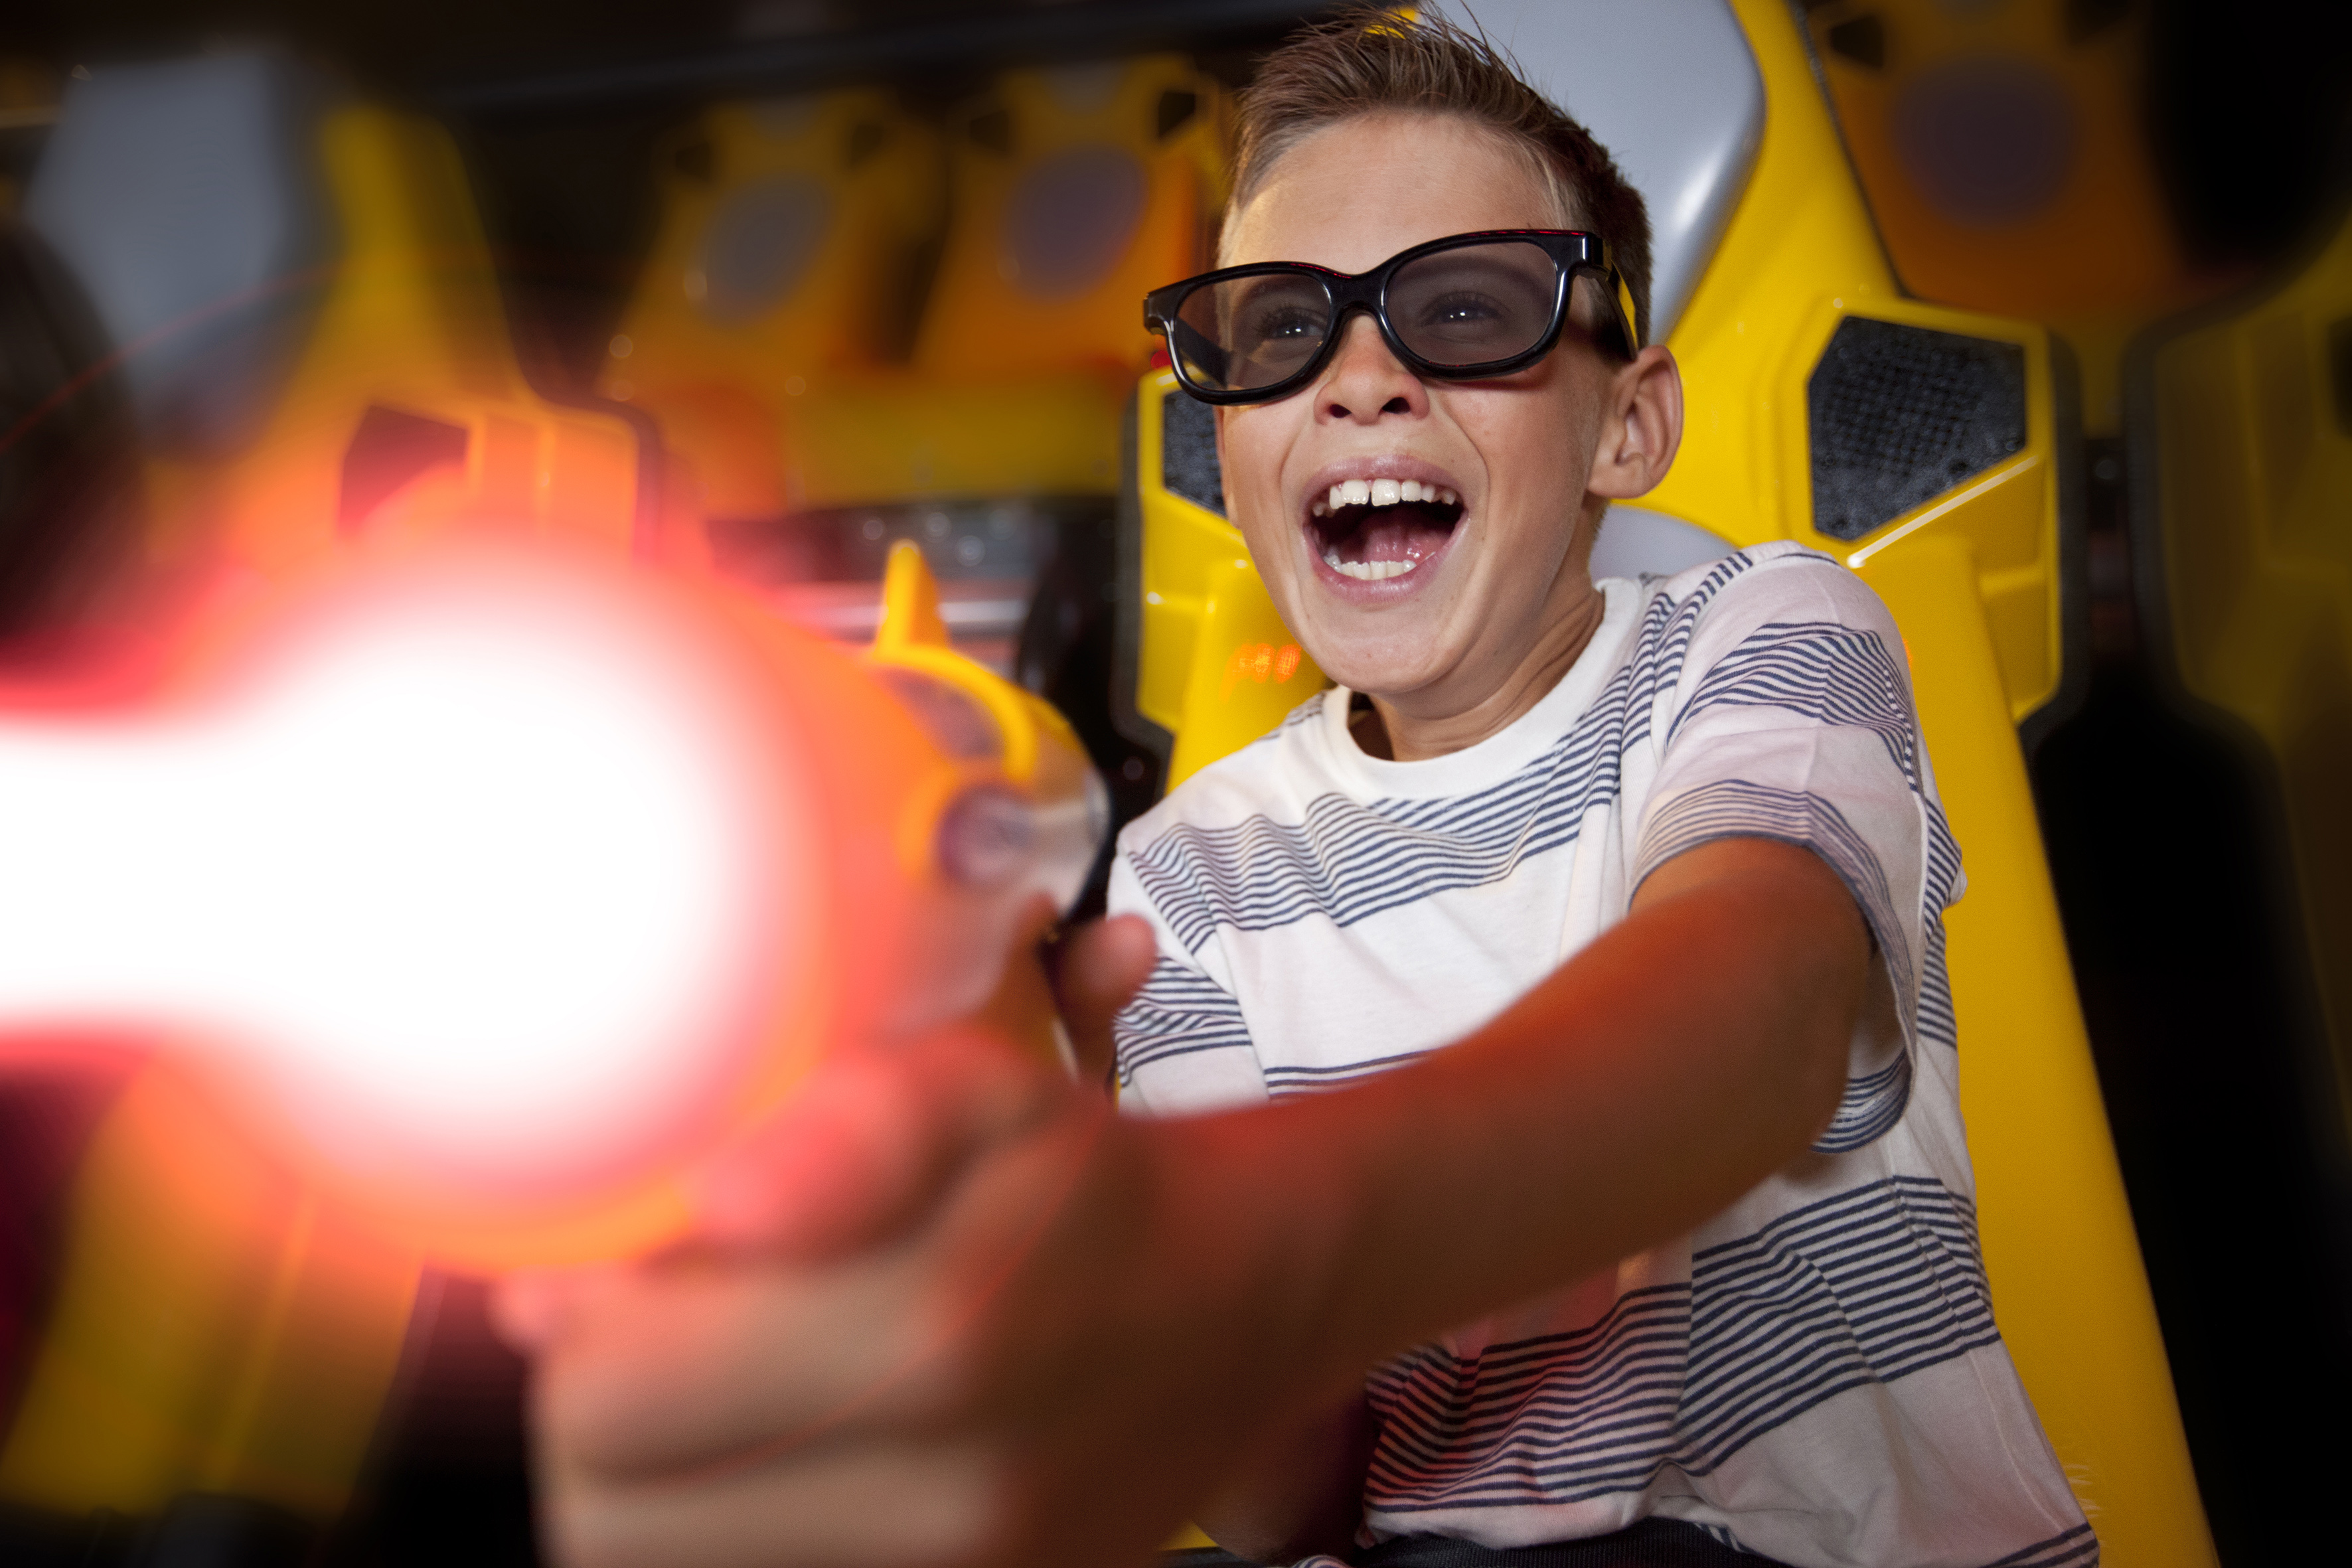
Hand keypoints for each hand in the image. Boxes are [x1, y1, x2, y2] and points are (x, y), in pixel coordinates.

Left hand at [493, 916, 1308, 1567]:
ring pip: (657, 1567)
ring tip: (725, 1391)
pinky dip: (727, 1528)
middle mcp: (950, 1501)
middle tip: (665, 1331)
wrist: (1244, 1301)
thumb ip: (847, 1126)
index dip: (582, 1324)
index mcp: (943, 1338)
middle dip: (601, 1411)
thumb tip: (706, 1203)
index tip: (624, 1268)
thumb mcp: (986, 1091)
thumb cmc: (1091, 1188)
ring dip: (655, 1483)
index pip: (609, 1398)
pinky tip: (776, 1452)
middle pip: (604, 1514)